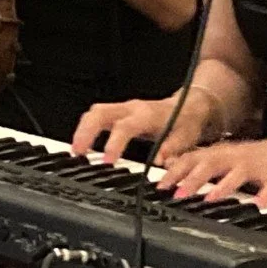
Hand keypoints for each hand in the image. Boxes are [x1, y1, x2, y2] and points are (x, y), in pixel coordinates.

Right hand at [71, 92, 213, 164]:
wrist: (189, 105)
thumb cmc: (186, 122)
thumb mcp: (187, 137)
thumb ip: (173, 149)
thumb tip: (160, 162)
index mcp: (147, 115)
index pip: (125, 126)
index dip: (114, 143)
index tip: (107, 160)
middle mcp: (131, 108)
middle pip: (99, 113)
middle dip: (85, 132)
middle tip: (78, 152)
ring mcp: (122, 108)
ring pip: (94, 112)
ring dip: (82, 130)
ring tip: (77, 150)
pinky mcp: (118, 112)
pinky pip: (96, 115)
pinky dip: (86, 128)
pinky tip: (83, 144)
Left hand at [157, 135, 266, 205]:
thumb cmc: (260, 158)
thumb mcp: (228, 158)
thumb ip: (203, 162)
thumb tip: (172, 166)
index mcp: (223, 153)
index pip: (193, 158)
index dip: (175, 171)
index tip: (159, 186)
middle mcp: (237, 156)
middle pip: (210, 164)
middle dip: (192, 179)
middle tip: (176, 194)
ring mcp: (258, 165)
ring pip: (238, 173)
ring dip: (223, 186)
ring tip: (210, 199)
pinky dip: (266, 194)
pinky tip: (259, 204)